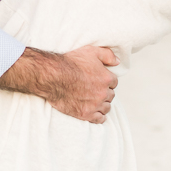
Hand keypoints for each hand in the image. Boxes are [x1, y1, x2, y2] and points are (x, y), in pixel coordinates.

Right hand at [0, 44, 118, 124]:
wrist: (53, 76)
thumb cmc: (70, 62)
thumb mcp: (90, 51)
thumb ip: (107, 55)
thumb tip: (118, 62)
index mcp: (106, 78)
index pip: (114, 82)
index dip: (106, 81)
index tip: (99, 81)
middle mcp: (103, 93)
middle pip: (111, 95)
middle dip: (104, 92)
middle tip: (95, 90)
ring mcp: (95, 105)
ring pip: (106, 107)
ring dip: (103, 104)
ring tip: (95, 101)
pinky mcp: (86, 114)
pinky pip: (100, 119)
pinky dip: (99, 117)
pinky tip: (95, 113)